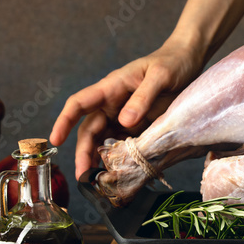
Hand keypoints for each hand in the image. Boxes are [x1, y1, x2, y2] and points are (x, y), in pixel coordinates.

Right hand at [49, 37, 205, 179]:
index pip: (79, 103)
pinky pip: (124, 144)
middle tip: (84, 177)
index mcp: (111, 87)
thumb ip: (143, 97)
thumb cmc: (171, 63)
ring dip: (99, 160)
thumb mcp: (160, 76)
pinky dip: (120, 159)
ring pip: (104, 140)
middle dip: (84, 153)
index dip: (64, 121)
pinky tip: (121, 173)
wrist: (188, 62)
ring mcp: (124, 116)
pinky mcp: (139, 126)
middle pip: (90, 130)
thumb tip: (124, 121)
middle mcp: (113, 103)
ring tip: (99, 181)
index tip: (55, 140)